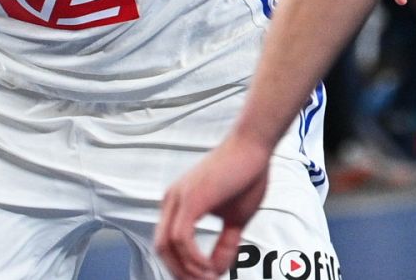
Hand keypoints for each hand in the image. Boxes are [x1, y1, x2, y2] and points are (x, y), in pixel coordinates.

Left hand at [156, 135, 272, 279]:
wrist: (253, 148)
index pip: (167, 244)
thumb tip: (217, 269)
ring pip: (168, 246)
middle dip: (180, 273)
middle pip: (161, 249)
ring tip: (209, 278)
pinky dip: (193, 259)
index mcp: (178, 204)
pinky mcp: (190, 199)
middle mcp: (171, 200)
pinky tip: (209, 268)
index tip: (204, 279)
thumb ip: (225, 243)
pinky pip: (181, 239)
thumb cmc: (245, 176)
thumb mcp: (236, 219)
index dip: (181, 267)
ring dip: (188, 270)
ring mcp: (178, 198)